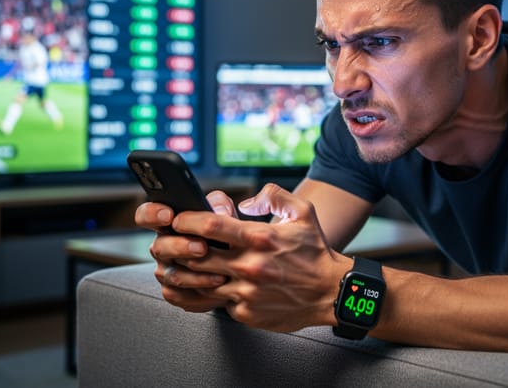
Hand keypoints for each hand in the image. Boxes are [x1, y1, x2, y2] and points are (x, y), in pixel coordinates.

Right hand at [134, 190, 237, 311]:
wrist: (238, 264)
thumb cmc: (226, 233)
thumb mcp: (225, 213)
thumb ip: (219, 204)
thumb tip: (219, 211)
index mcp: (167, 223)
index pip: (146, 215)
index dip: (152, 214)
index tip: (169, 215)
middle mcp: (162, 247)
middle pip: (158, 247)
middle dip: (180, 247)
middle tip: (203, 247)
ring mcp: (166, 271)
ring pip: (170, 274)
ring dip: (195, 273)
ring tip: (219, 271)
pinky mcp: (174, 293)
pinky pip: (179, 295)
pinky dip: (200, 290)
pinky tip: (218, 285)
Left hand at [174, 183, 349, 331]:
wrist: (330, 292)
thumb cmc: (315, 252)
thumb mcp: (302, 211)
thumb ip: (273, 195)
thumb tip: (246, 202)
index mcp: (261, 238)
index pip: (210, 227)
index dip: (187, 221)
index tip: (179, 220)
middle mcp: (251, 266)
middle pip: (197, 256)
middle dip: (182, 248)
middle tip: (177, 243)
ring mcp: (247, 292)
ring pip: (202, 282)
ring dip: (193, 273)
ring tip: (193, 265)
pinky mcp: (247, 313)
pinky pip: (220, 302)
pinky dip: (217, 292)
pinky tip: (220, 284)